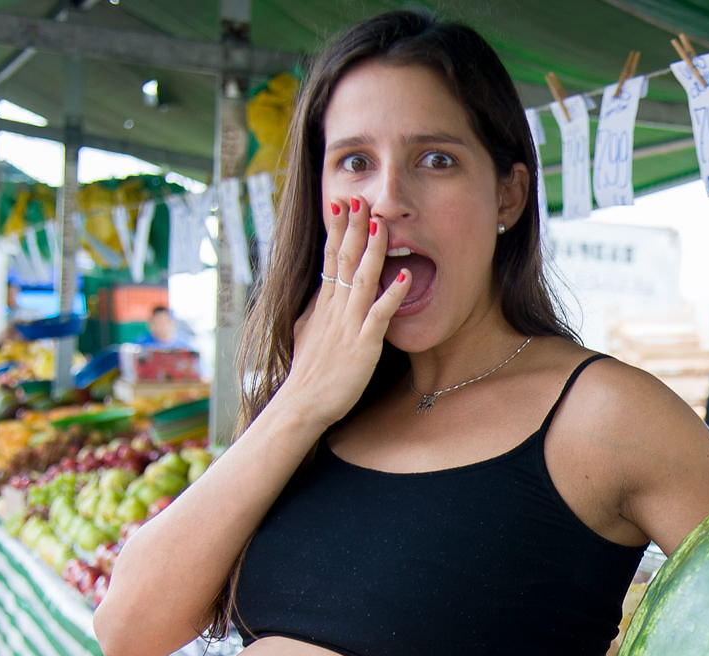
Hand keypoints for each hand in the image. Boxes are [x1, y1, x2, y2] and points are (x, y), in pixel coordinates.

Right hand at [273, 196, 409, 428]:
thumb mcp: (307, 331)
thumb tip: (321, 289)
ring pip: (361, 279)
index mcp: (323, 303)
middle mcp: (334, 308)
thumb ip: (317, 308)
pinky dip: (393, 294)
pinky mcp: (363, 343)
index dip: (337, 230)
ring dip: (373, 251)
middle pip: (343, 259)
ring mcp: (348, 324)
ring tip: (382, 225)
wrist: (302, 403)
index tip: (342, 204)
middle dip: (353, 228)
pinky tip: (406, 276)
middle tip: (360, 199)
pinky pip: (380, 314)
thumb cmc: (308, 371)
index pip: (329, 257)